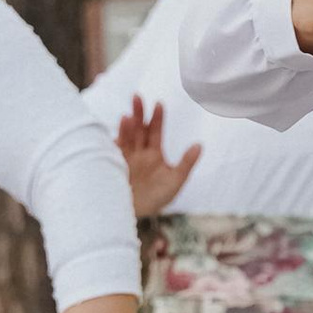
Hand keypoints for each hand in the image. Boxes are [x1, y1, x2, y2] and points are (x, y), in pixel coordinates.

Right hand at [116, 96, 201, 217]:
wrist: (133, 215)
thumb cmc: (156, 200)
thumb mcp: (175, 181)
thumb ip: (186, 163)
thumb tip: (199, 145)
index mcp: (154, 154)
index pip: (155, 131)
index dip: (157, 118)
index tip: (159, 104)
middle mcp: (138, 152)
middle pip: (139, 128)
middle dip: (139, 113)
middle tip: (138, 97)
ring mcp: (125, 157)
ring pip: (126, 136)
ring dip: (128, 124)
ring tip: (129, 115)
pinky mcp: (113, 163)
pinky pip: (115, 147)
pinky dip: (117, 137)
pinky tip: (119, 130)